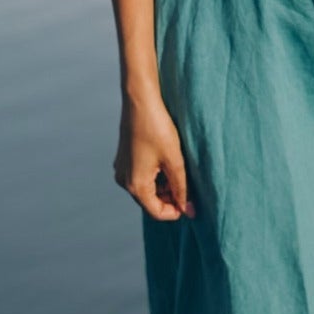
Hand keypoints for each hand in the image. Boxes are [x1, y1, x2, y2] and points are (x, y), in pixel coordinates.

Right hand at [115, 92, 194, 220]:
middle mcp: (124, 181)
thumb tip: (189, 211)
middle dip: (170, 198)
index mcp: (135, 185)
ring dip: (164, 187)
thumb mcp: (175, 161)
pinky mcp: (123, 159)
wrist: (140, 101)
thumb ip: (181, 188)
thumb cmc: (158, 129)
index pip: (157, 212)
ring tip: (180, 172)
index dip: (177, 211)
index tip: (193, 205)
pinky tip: (168, 163)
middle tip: (189, 187)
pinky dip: (155, 176)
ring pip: (146, 189)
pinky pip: (140, 176)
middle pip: (150, 202)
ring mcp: (121, 169)